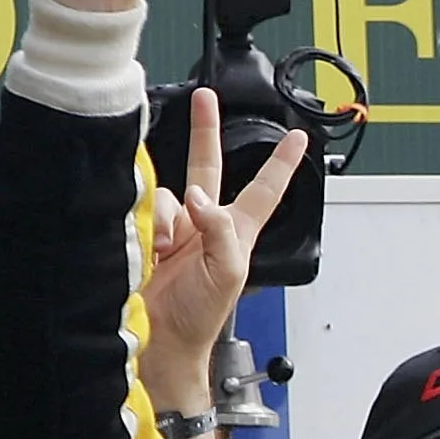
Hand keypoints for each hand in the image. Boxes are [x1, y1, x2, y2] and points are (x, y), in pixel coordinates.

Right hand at [140, 86, 307, 409]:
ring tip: (165, 249)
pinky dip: (145, 224)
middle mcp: (206, 223)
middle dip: (204, 131)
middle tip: (204, 98)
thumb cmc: (201, 316)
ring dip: (167, 216)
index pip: (264, 189)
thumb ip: (221, 231)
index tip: (298, 138)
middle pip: (207, 167)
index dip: (280, 163)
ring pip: (168, 192)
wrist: (160, 339)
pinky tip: (149, 248)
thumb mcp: (228, 273)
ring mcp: (173, 227)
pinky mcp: (144, 232)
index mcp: (237, 231)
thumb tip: (199, 199)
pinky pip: (141, 208)